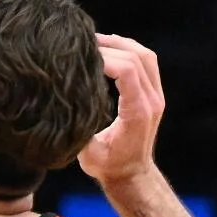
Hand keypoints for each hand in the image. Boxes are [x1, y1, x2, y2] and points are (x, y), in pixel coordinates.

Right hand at [79, 33, 164, 186]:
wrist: (133, 176)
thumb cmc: (108, 167)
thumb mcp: (88, 154)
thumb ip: (79, 129)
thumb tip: (60, 105)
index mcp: (137, 112)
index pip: (127, 70)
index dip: (103, 58)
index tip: (79, 57)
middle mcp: (151, 101)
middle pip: (136, 57)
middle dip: (109, 45)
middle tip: (81, 43)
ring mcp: (156, 97)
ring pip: (145, 56)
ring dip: (121, 44)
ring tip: (94, 40)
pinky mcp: (153, 95)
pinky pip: (147, 63)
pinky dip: (129, 50)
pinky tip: (110, 49)